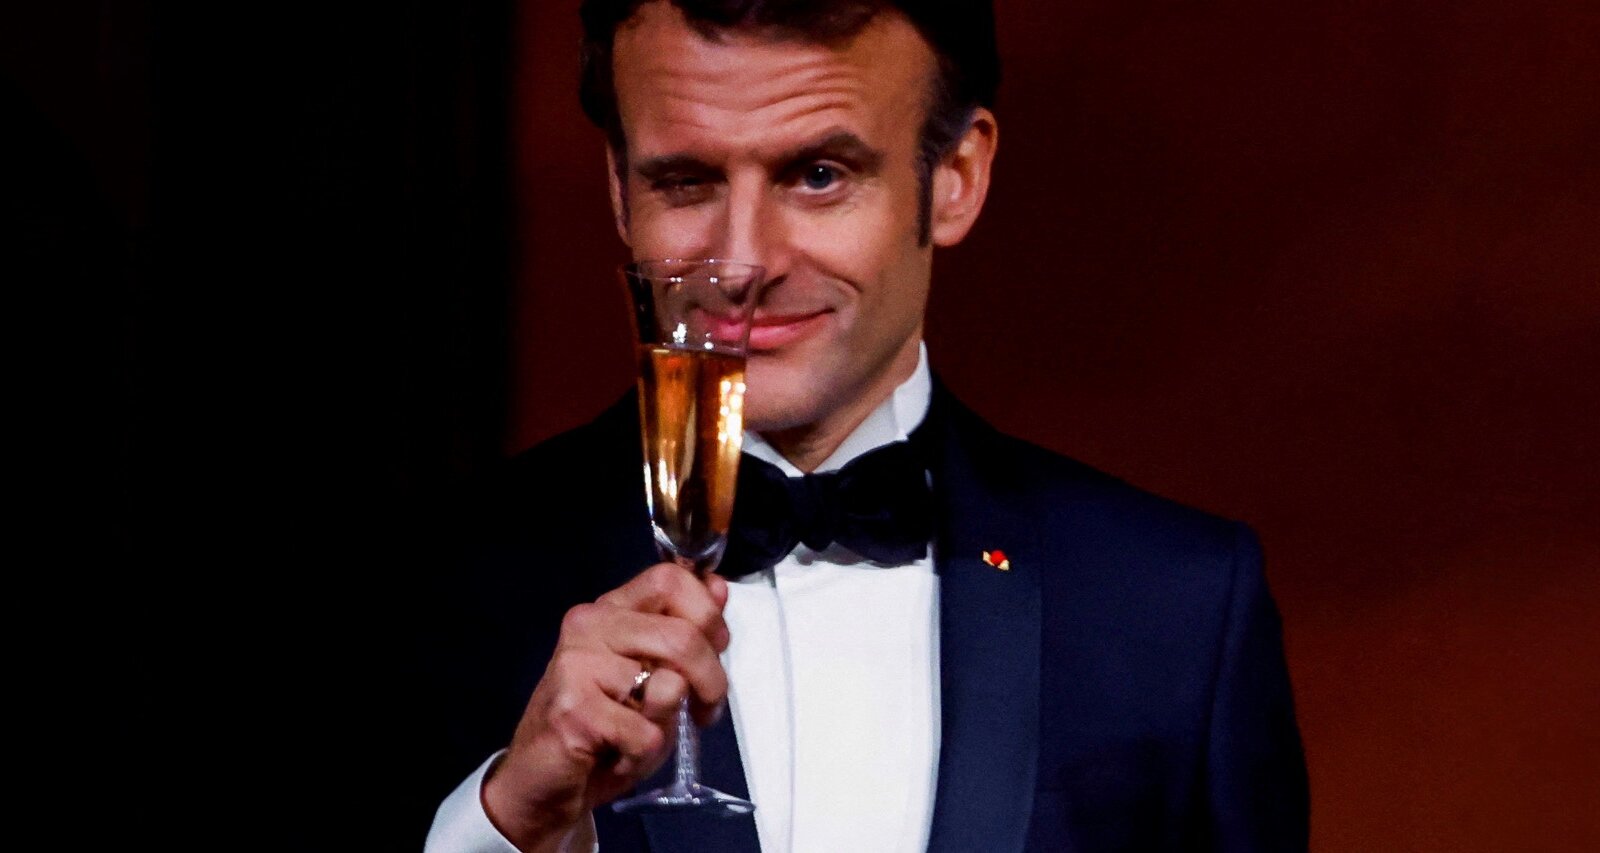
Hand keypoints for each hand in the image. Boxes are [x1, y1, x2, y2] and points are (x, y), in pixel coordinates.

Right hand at [481, 563, 731, 850]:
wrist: (542, 779)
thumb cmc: (603, 729)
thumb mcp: (654, 676)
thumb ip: (684, 633)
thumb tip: (718, 589)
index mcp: (610, 609)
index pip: (669, 579)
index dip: (707, 614)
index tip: (716, 649)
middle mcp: (589, 626)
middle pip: (682, 634)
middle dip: (712, 679)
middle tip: (705, 709)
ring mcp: (577, 665)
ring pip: (670, 683)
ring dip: (675, 721)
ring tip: (649, 734)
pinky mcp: (573, 710)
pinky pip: (646, 733)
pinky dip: (646, 754)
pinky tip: (621, 754)